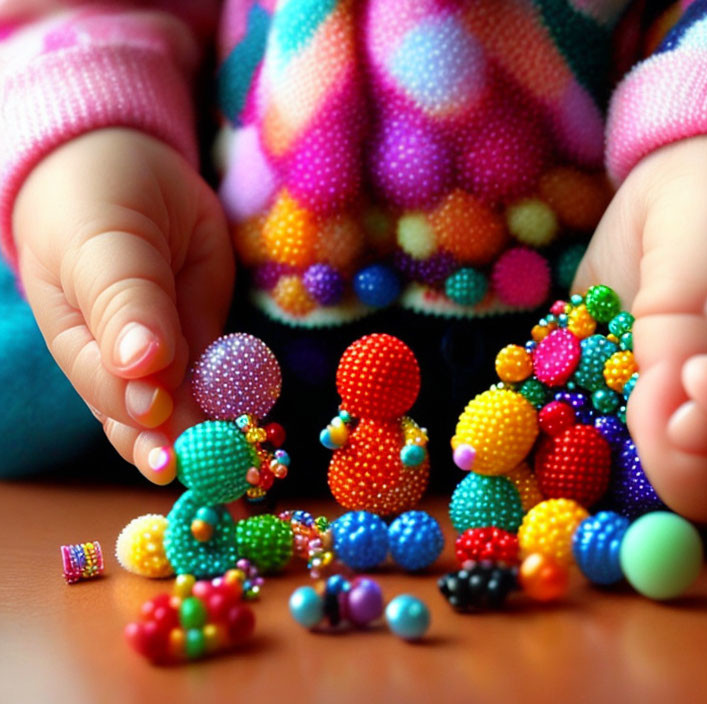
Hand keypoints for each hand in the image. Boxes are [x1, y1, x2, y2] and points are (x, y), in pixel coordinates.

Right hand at [13, 128, 233, 482]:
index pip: (115, 401)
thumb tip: (140, 367)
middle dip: (194, 456)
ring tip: (252, 481)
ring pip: (197, 409)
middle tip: (227, 488)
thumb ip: (124, 303)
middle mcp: (127, 366)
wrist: (127, 168)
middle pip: (157, 423)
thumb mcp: (103, 244)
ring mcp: (172, 355)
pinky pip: (228, 379)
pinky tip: (263, 437)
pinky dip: (245, 406)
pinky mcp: (209, 340)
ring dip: (225, 443)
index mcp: (83, 348)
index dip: (147, 428)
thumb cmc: (92, 203)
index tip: (174, 453)